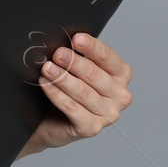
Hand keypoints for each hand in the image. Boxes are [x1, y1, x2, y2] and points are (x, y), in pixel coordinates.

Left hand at [18, 32, 132, 158]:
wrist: (53, 119)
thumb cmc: (68, 89)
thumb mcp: (77, 69)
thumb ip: (78, 56)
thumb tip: (64, 42)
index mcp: (121, 75)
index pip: (108, 58)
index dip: (92, 47)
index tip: (76, 39)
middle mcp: (120, 95)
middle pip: (95, 75)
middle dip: (73, 63)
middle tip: (57, 54)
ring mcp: (108, 114)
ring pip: (83, 92)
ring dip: (63, 78)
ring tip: (47, 68)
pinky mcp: (92, 127)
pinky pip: (72, 108)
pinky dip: (57, 95)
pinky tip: (46, 84)